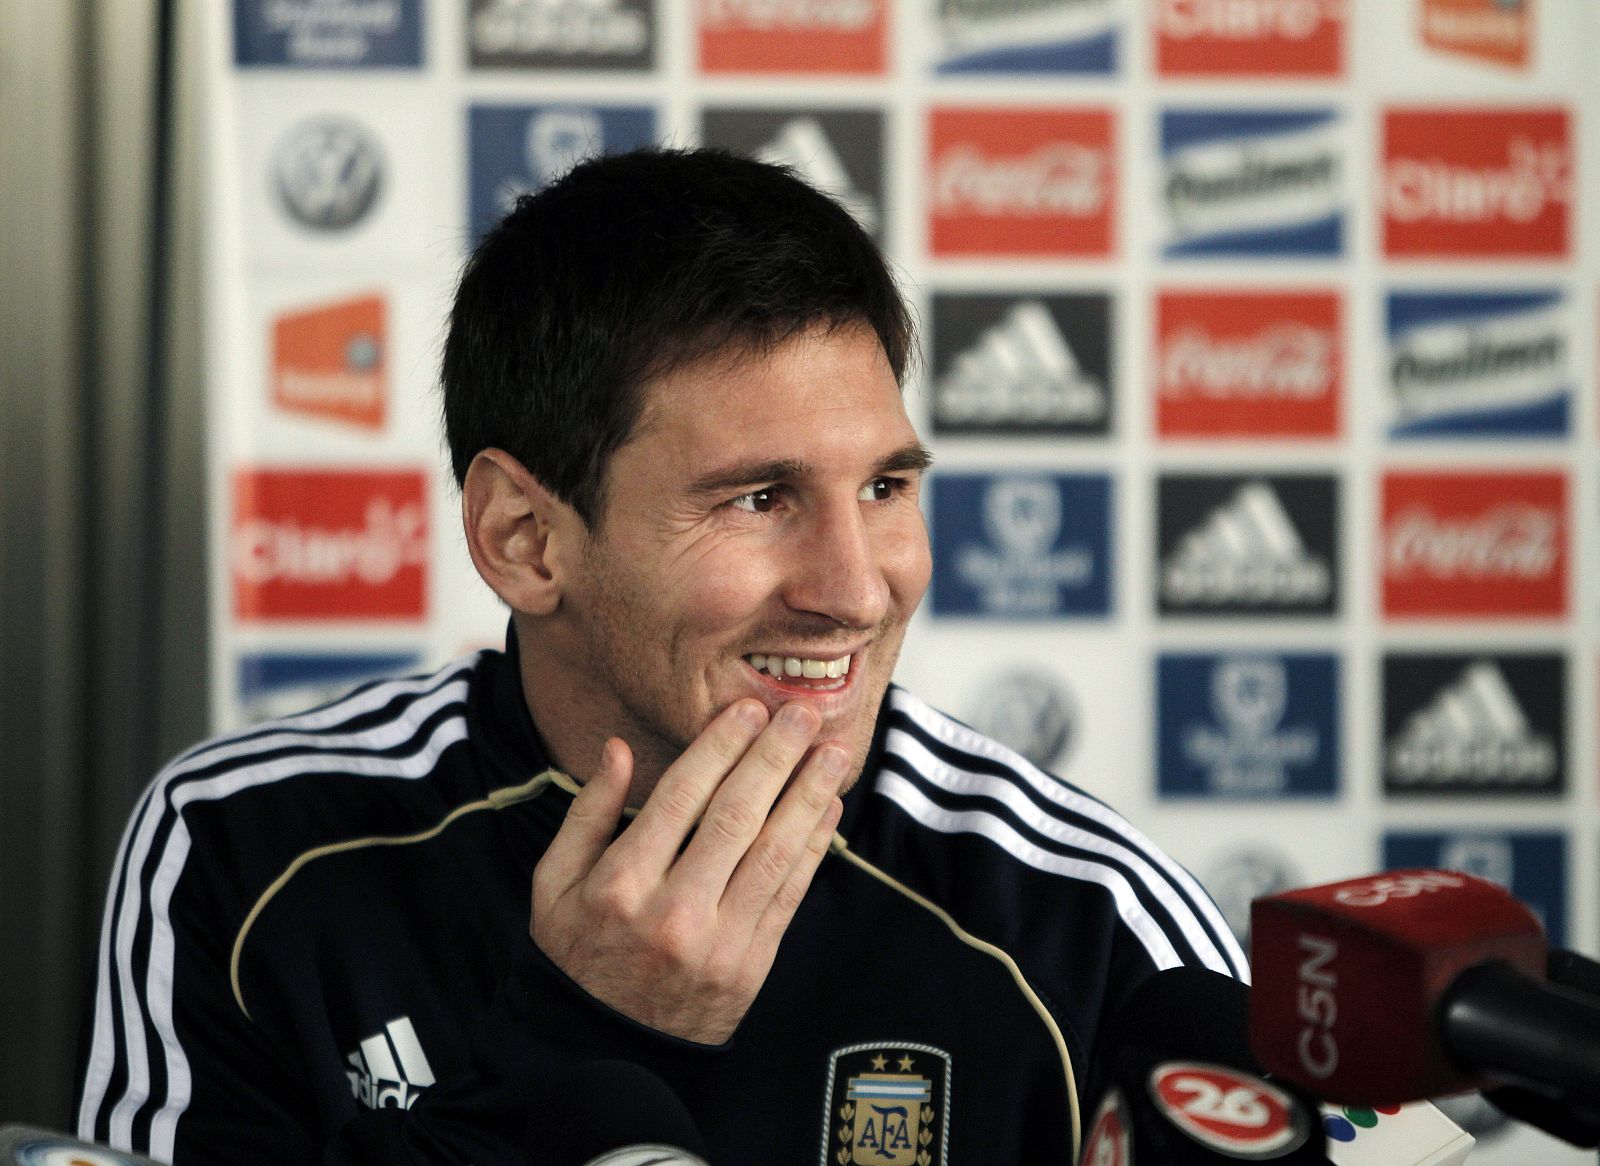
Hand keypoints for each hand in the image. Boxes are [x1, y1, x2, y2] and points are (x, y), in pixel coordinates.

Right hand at [530, 700, 848, 1043]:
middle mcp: (672, 912)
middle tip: (803, 714)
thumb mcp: (554, 884)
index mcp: (620, 884)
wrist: (600, 1049)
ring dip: (809, 796)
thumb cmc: (575, 954)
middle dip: (775, 757)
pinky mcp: (750, 967)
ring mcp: (717, 943)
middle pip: (736, 816)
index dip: (721, 746)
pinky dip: (813, 847)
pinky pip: (790, 895)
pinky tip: (827, 809)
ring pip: (774, 853)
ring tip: (833, 752)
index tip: (748, 708)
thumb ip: (587, 814)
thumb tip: (618, 749)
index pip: (682, 797)